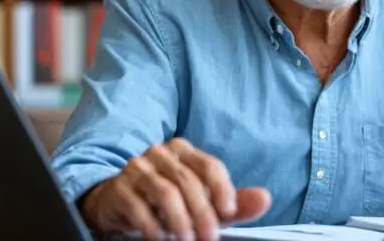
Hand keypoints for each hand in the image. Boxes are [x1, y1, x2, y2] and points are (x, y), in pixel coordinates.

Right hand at [80, 138, 271, 240]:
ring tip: (186, 240)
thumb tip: (264, 199)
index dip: (222, 189)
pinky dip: (152, 225)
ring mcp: (137, 168)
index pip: (209, 165)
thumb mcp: (204, 204)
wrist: (119, 204)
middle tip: (209, 237)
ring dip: (180, 221)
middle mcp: (160, 154)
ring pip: (165, 192)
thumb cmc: (167, 202)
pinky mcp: (118, 187)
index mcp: (184, 151)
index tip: (229, 212)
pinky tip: (160, 236)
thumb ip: (234, 203)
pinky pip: (138, 205)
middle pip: (188, 181)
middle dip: (202, 213)